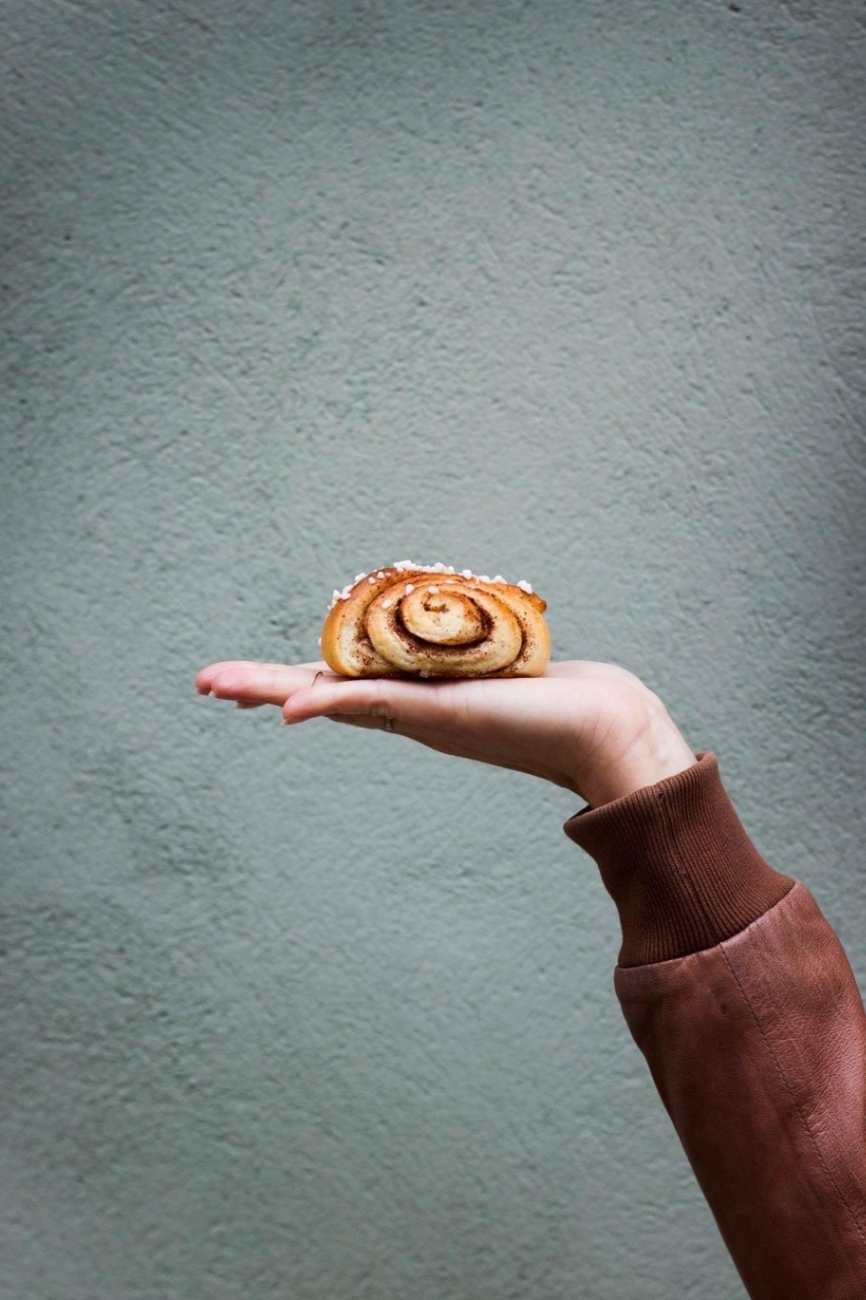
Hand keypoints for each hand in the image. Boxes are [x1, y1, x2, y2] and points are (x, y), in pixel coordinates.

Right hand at [195, 659, 695, 808]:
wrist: (598, 727)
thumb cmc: (553, 696)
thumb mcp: (494, 666)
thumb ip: (471, 658)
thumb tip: (471, 642)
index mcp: (410, 694)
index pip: (335, 683)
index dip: (287, 680)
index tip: (239, 680)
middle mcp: (405, 706)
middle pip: (317, 692)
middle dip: (257, 685)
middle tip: (202, 683)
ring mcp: (415, 711)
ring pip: (329, 698)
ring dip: (270, 691)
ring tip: (216, 686)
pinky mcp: (437, 712)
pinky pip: (370, 705)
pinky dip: (328, 705)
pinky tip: (288, 711)